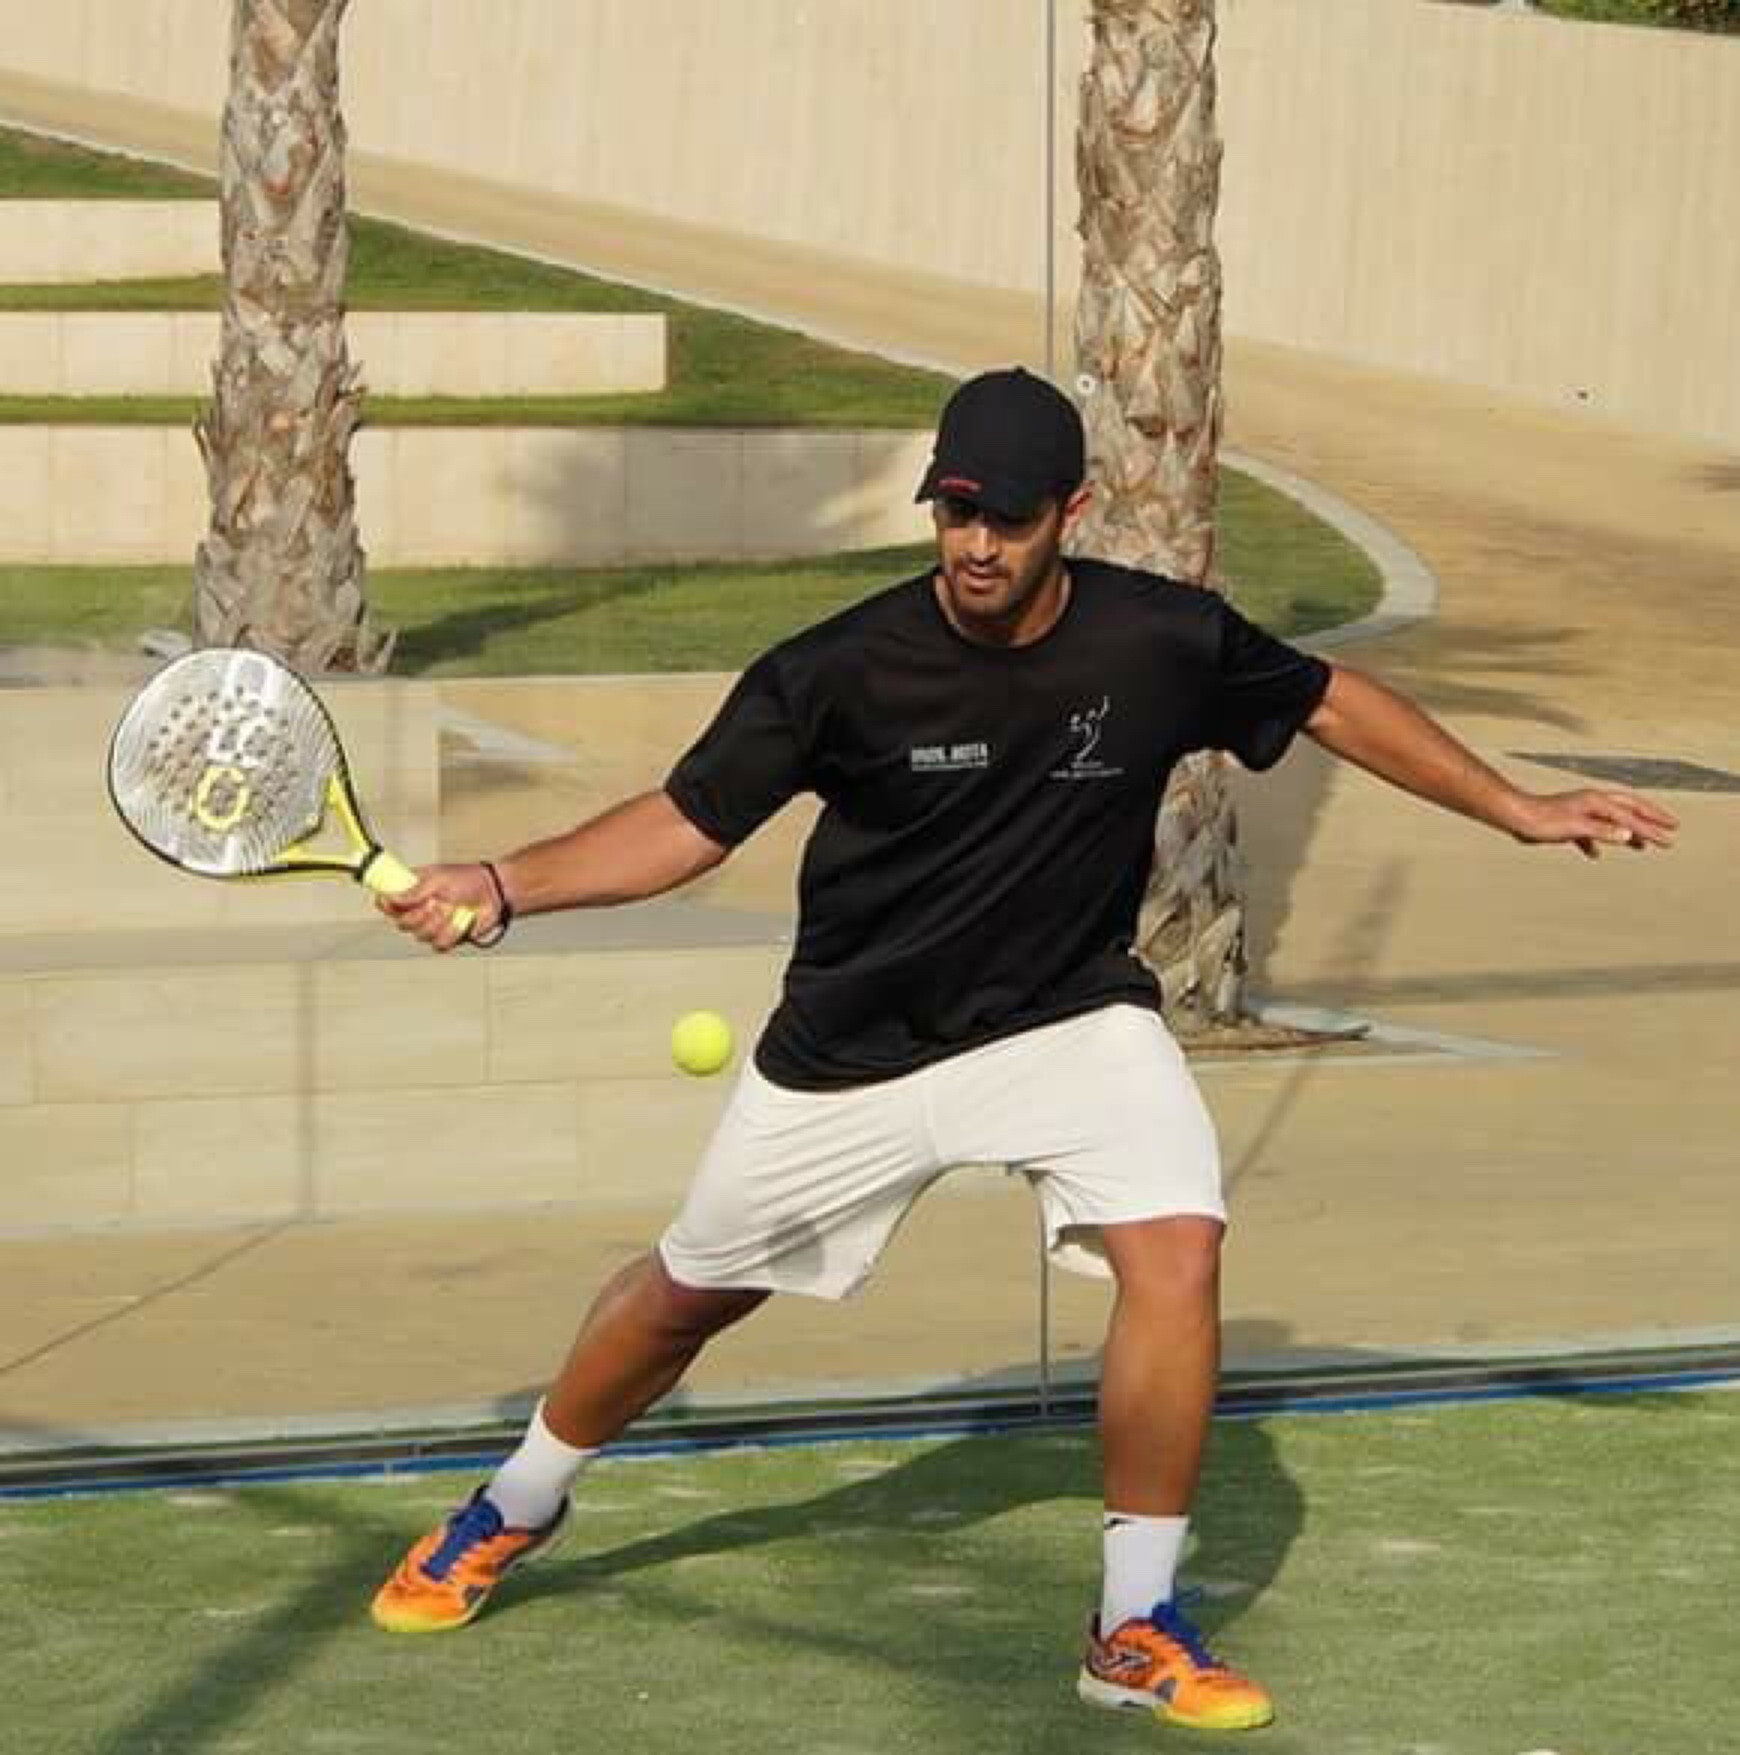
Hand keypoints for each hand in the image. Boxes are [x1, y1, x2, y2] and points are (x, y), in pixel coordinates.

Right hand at [376, 861, 501, 950]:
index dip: (388, 906)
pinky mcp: (448, 937)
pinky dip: (452, 933)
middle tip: (435, 904)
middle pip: (403, 924)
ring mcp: (434, 925)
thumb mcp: (439, 879)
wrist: (496, 894)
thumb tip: (390, 898)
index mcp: (414, 891)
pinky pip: (439, 944)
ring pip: (421, 936)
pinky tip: (461, 921)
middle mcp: (421, 909)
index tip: (392, 904)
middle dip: (420, 915)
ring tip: (453, 910)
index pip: (389, 902)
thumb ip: (414, 891)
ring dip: (439, 923)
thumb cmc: (470, 879)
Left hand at [1507, 788, 1678, 859]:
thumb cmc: (1543, 821)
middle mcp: (1592, 803)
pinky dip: (1596, 842)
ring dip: (1628, 832)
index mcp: (1597, 802)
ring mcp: (1580, 812)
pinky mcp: (1566, 822)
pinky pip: (1588, 832)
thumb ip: (1602, 831)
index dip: (1652, 829)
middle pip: (1628, 810)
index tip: (1670, 840)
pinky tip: (1595, 856)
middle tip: (1672, 828)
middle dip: (1650, 820)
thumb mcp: (1575, 827)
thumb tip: (1630, 835)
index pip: (1632, 818)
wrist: (1514, 816)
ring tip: (1643, 846)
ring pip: (1611, 821)